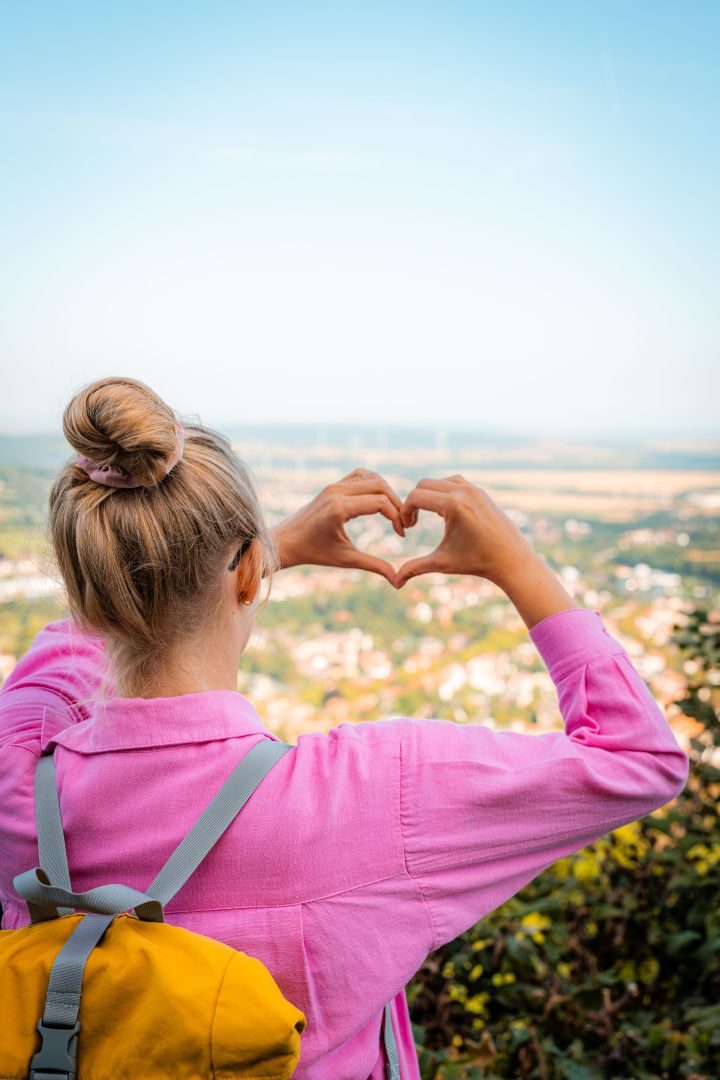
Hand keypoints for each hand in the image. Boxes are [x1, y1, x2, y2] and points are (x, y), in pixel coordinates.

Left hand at [272, 469, 406, 585]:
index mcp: (340, 508)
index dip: (397, 517)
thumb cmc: (313, 553)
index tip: (401, 534)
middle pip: (381, 485)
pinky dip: (374, 484)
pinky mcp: (332, 485)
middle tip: (404, 523)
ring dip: (388, 492)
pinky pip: (360, 476)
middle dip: (397, 503)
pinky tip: (380, 501)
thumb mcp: (345, 560)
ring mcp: (334, 485)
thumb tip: (398, 580)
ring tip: (394, 512)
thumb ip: (374, 565)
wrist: (285, 541)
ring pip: (372, 477)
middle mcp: (337, 492)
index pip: (380, 502)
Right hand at [395, 475, 537, 588]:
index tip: (407, 529)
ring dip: (429, 496)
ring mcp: (474, 489)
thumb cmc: (476, 562)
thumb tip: (395, 582)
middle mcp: (464, 491)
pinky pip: (453, 483)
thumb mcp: (443, 563)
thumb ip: (415, 568)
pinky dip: (443, 493)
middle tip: (414, 523)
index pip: (415, 496)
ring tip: (429, 517)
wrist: (511, 559)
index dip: (405, 512)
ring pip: (438, 481)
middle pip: (423, 485)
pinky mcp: (480, 491)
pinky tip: (443, 513)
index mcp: (453, 505)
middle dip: (414, 502)